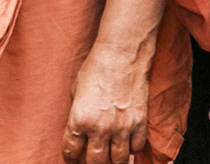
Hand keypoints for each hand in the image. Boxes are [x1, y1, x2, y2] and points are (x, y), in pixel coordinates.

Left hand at [62, 41, 149, 162]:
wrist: (122, 56)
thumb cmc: (96, 68)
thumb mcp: (76, 90)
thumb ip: (77, 112)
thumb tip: (80, 127)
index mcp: (79, 120)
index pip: (71, 150)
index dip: (70, 157)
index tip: (72, 158)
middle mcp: (99, 129)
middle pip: (96, 163)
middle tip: (92, 162)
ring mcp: (121, 129)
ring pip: (118, 161)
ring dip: (113, 162)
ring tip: (110, 160)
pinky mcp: (139, 125)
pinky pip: (136, 149)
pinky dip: (131, 150)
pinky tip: (127, 146)